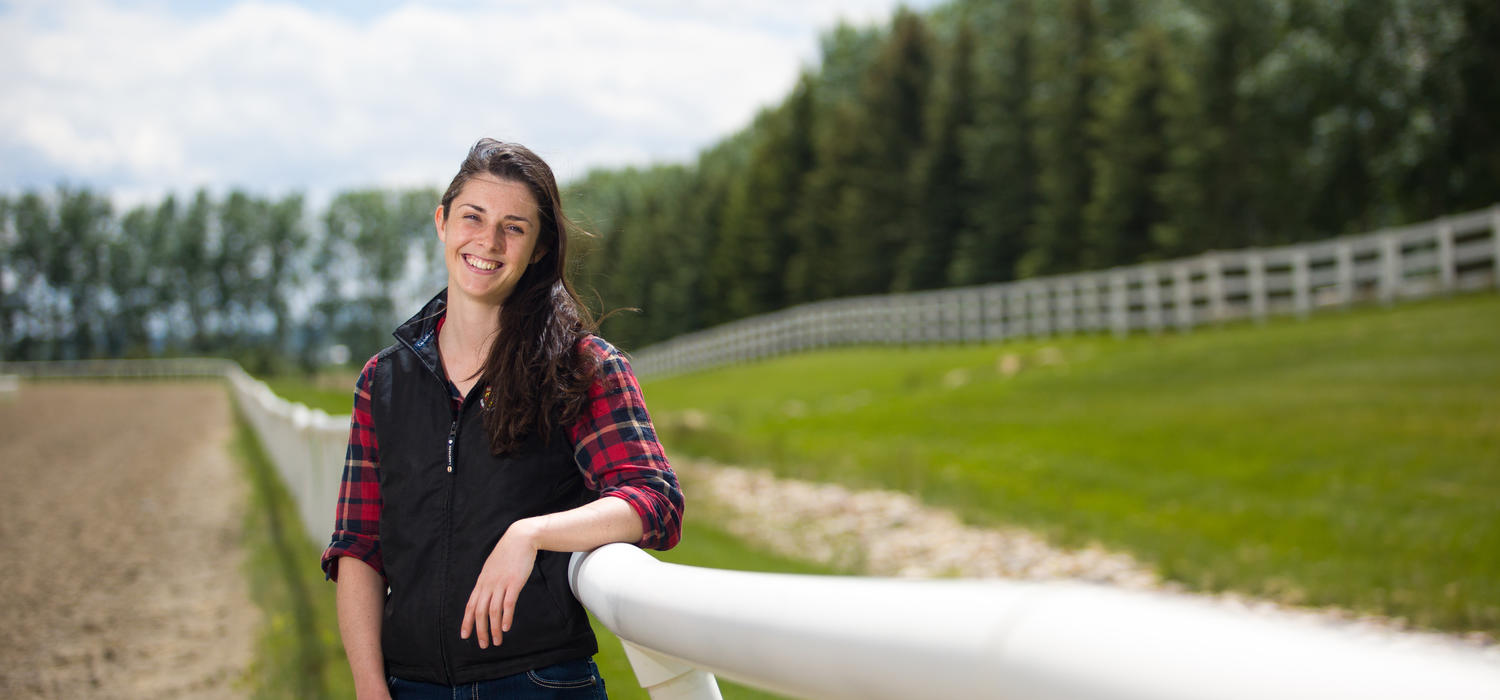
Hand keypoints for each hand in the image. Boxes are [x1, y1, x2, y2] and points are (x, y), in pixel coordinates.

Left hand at [460, 519, 539, 648]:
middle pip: (479, 611)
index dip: (466, 622)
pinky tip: (506, 627)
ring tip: (496, 641)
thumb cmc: (508, 553)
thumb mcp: (493, 568)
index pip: (470, 605)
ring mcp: (501, 583)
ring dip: (494, 628)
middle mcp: (488, 584)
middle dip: (480, 630)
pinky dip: (506, 617)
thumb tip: (486, 594)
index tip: (465, 636)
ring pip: (493, 611)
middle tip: (483, 644)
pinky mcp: (514, 582)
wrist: (520, 538)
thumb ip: (489, 581)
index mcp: (482, 582)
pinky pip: (508, 603)